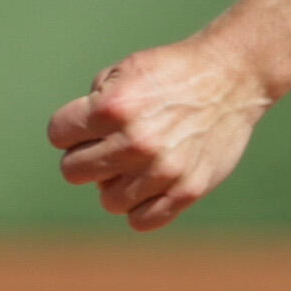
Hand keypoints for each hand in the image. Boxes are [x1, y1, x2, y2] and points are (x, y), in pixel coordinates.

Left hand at [47, 34, 280, 231]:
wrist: (232, 77)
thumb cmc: (173, 71)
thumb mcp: (126, 70)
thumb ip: (94, 103)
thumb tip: (75, 139)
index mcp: (113, 107)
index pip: (58, 135)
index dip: (70, 128)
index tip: (88, 123)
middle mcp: (135, 142)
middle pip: (73, 171)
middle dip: (86, 157)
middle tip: (109, 145)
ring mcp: (162, 170)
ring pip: (108, 201)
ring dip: (114, 183)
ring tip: (133, 164)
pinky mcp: (187, 190)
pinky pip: (141, 220)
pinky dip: (140, 206)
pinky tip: (149, 185)